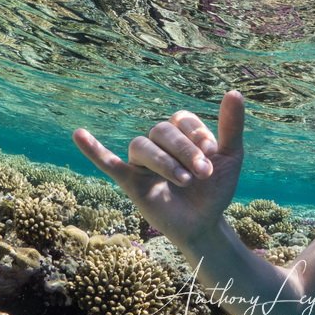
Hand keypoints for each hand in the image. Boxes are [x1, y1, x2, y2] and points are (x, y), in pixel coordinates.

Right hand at [73, 90, 244, 244]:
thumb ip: (231, 126)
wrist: (206, 223)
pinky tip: (79, 134)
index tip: (213, 154)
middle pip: (161, 131)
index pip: (182, 120)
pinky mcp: (130, 182)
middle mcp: (159, 142)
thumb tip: (234, 91)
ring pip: (141, 146)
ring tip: (184, 181)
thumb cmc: (216, 188)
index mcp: (180, 132)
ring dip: (162, 161)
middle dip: (184, 151)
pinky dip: (93, 150)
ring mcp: (143, 162)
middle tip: (204, 173)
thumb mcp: (230, 157)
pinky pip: (107, 163)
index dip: (196, 134)